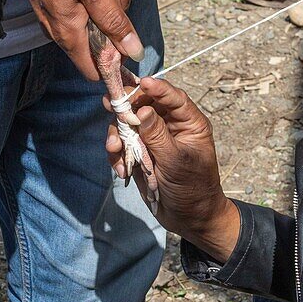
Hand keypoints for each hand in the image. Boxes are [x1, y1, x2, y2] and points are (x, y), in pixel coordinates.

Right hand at [22, 0, 142, 80]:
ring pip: (85, 23)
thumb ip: (114, 20)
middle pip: (91, 44)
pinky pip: (74, 9)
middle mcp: (53, 29)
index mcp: (66, 32)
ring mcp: (47, 14)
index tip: (129, 44)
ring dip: (105, 8)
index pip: (90, 69)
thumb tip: (134, 52)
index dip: (113, 63)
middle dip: (114, 25)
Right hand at [106, 77, 240, 259]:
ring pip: (128, 124)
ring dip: (118, 135)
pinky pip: (122, 145)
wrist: (188, 219)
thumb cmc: (193, 189)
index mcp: (189, 124)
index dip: (157, 88)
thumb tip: (143, 110)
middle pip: (144, 105)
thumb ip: (158, 135)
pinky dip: (118, 155)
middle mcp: (169, 127)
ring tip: (114, 148)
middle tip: (109, 105)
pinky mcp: (139, 154)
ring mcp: (152, 140)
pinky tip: (122, 170)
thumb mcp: (177, 161)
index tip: (141, 82)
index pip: (173, 98)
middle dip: (127, 108)